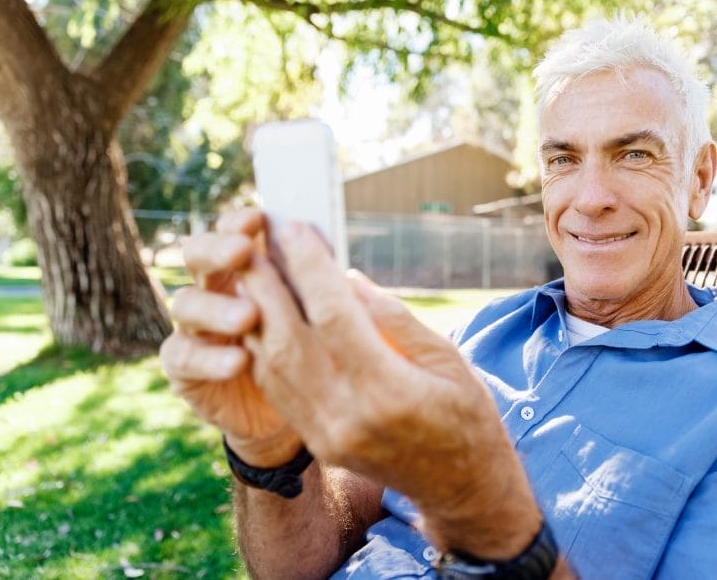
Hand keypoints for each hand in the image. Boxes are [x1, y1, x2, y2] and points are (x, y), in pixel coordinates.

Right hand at [159, 208, 301, 465]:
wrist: (298, 406)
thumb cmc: (316, 349)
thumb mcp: (326, 317)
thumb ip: (326, 290)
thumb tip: (346, 271)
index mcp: (246, 267)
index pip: (233, 232)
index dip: (239, 222)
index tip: (259, 217)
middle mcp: (214, 289)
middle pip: (198, 256)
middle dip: (216, 250)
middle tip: (242, 252)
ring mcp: (194, 327)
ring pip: (187, 304)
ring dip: (216, 307)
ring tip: (249, 315)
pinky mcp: (184, 369)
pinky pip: (183, 357)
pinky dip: (208, 358)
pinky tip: (238, 362)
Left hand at [240, 222, 541, 556]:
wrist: (462, 489)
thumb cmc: (468, 417)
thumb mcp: (448, 360)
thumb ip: (395, 321)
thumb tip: (347, 281)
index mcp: (388, 390)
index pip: (333, 315)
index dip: (309, 267)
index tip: (295, 228)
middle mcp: (347, 414)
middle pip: (288, 336)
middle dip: (265, 282)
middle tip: (250, 237)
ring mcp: (327, 433)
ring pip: (272, 363)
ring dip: (254, 312)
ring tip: (248, 269)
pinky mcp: (318, 442)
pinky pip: (277, 388)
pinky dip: (262, 347)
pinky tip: (259, 315)